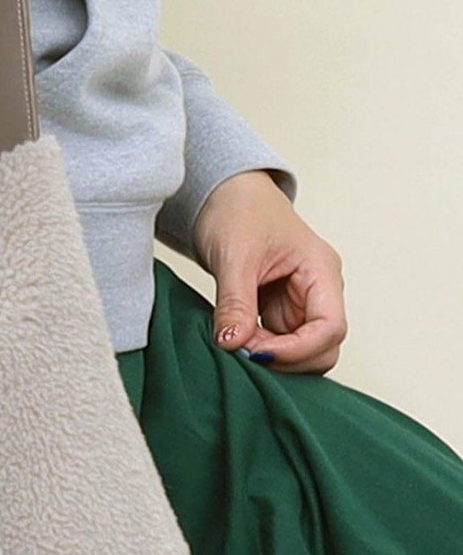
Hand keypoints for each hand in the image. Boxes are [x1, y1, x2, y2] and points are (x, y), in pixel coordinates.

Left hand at [191, 169, 346, 374]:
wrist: (223, 196)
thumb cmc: (239, 211)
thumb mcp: (235, 257)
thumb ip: (235, 303)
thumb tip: (232, 343)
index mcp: (321, 271)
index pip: (331, 328)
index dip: (298, 350)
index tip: (257, 354)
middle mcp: (318, 291)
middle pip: (322, 348)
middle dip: (285, 358)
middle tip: (241, 349)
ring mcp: (300, 303)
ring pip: (300, 351)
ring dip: (269, 356)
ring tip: (234, 339)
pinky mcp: (279, 310)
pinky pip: (278, 343)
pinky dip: (258, 349)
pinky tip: (236, 339)